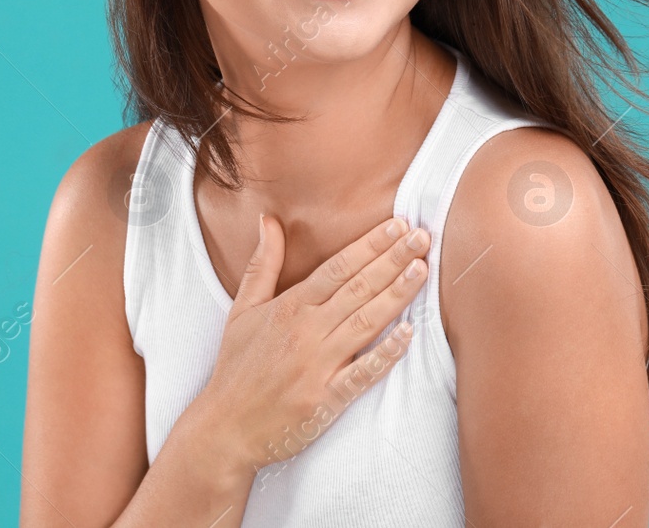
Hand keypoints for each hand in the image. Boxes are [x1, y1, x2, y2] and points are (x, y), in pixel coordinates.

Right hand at [190, 214, 430, 472]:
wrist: (225, 428)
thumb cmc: (236, 367)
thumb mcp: (242, 309)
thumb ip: (262, 264)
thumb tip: (267, 220)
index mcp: (289, 307)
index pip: (338, 268)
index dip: (370, 245)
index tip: (397, 224)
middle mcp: (305, 331)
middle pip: (358, 288)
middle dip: (393, 260)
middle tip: (423, 236)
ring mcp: (317, 365)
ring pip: (365, 322)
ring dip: (397, 295)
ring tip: (422, 270)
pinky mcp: (325, 399)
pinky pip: (362, 373)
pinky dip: (386, 354)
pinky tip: (409, 334)